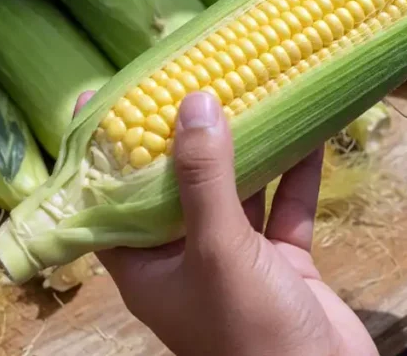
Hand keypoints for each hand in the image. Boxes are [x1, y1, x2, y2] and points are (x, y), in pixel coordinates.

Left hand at [72, 90, 376, 355]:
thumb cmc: (250, 335)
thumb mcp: (219, 250)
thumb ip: (204, 178)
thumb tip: (194, 102)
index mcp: (145, 265)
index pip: (106, 199)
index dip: (99, 152)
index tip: (99, 98)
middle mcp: (185, 257)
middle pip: (175, 184)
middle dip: (183, 134)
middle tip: (187, 75)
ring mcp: (236, 259)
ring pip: (235, 189)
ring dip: (246, 145)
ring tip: (249, 87)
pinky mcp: (281, 261)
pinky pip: (284, 205)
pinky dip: (296, 171)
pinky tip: (307, 129)